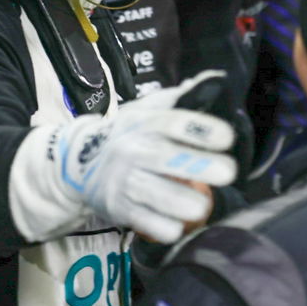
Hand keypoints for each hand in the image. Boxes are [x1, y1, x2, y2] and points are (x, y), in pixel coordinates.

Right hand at [9, 71, 237, 243]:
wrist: (78, 165)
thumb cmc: (127, 136)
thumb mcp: (146, 111)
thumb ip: (179, 98)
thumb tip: (214, 78)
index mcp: (142, 123)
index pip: (172, 122)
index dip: (201, 129)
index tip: (227, 137)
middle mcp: (132, 151)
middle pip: (166, 158)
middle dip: (200, 166)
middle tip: (228, 172)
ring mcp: (124, 181)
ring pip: (156, 194)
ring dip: (184, 202)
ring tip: (203, 206)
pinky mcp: (119, 208)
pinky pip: (145, 222)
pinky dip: (164, 227)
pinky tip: (178, 226)